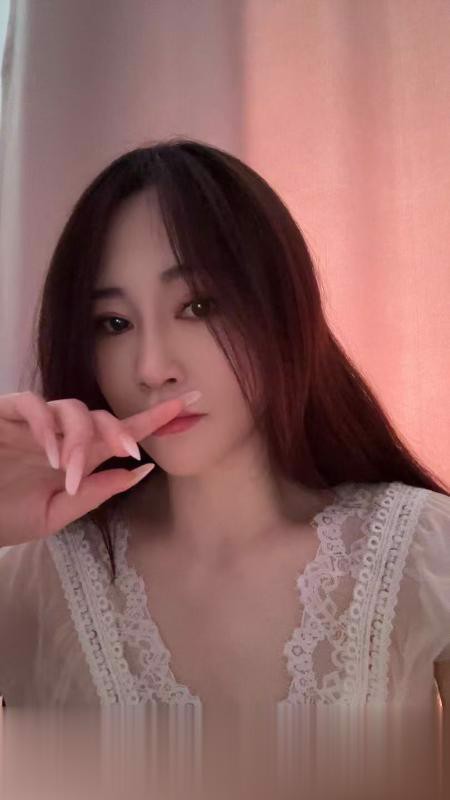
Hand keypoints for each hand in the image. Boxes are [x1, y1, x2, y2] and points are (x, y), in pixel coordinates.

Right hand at [0, 390, 199, 546]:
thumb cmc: (3, 515)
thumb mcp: (56, 513)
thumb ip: (97, 492)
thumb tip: (141, 470)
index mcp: (77, 457)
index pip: (121, 433)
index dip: (154, 419)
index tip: (190, 405)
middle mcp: (60, 436)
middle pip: (102, 416)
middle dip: (121, 430)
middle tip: (131, 451)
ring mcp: (33, 424)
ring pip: (72, 409)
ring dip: (79, 439)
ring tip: (70, 470)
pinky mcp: (6, 415)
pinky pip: (32, 405)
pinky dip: (47, 427)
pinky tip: (51, 455)